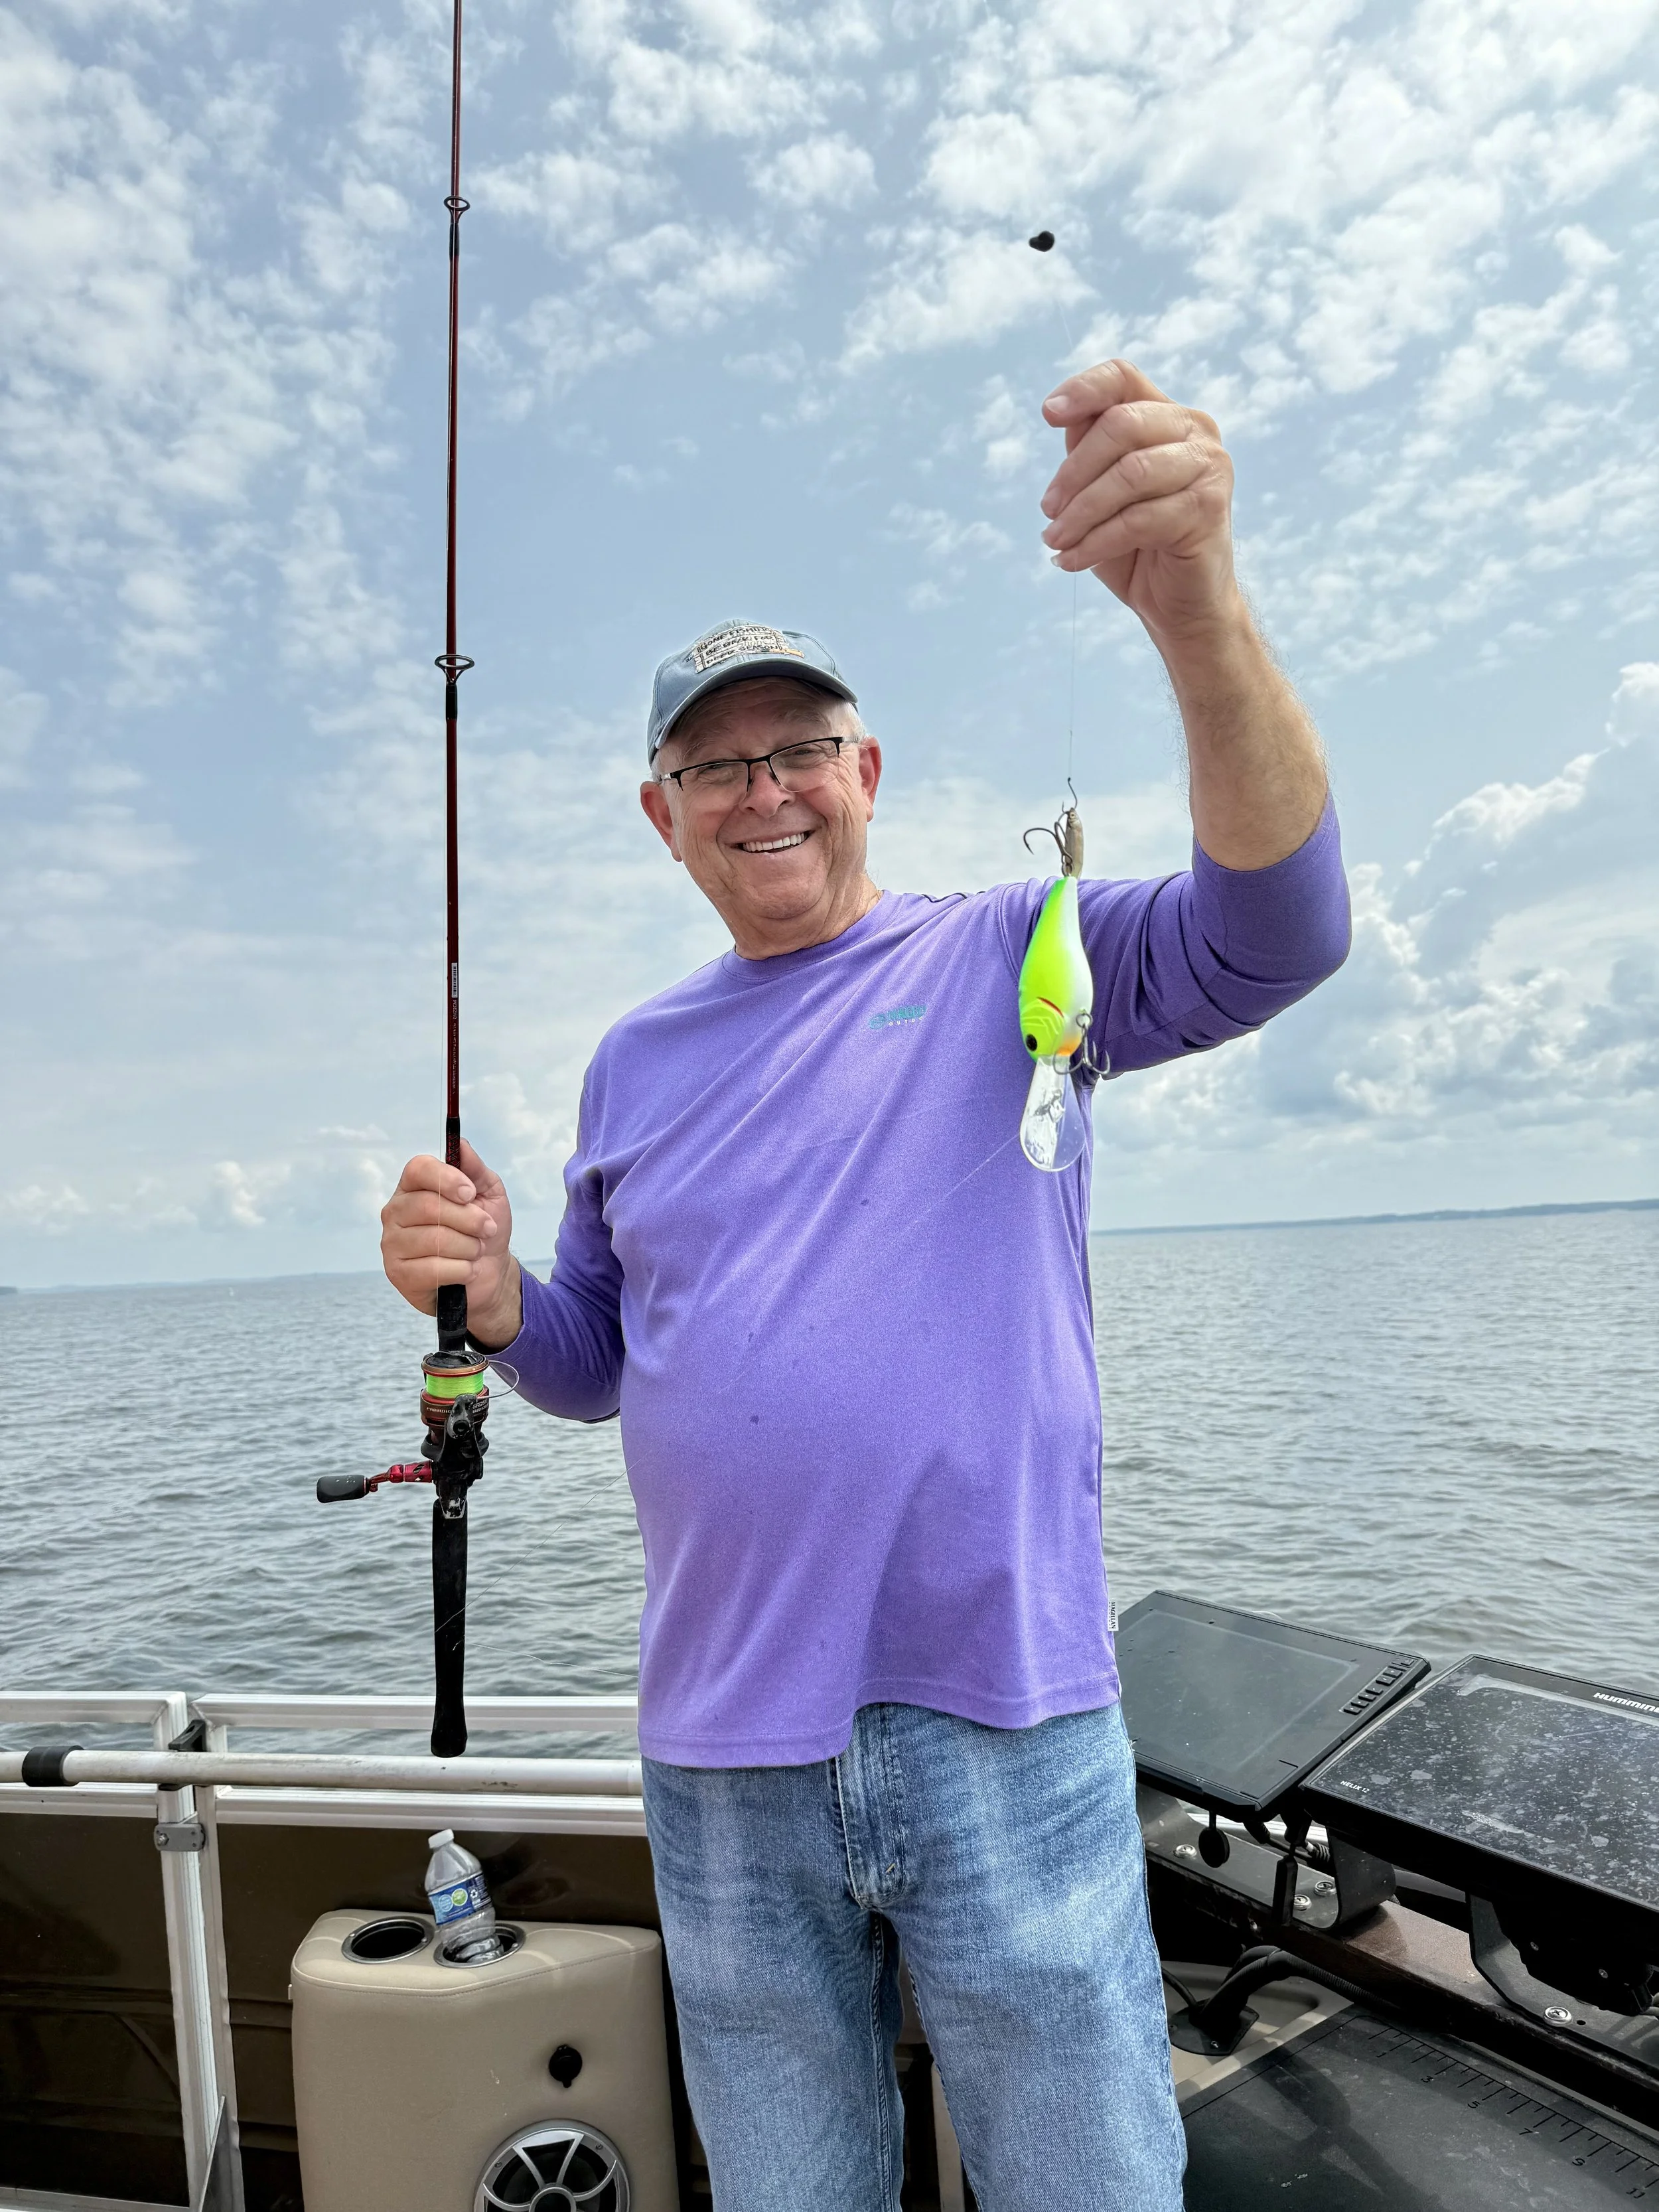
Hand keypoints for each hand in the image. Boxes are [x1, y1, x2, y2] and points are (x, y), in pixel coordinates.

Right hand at [380, 1139, 520, 1347]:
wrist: (489, 1273)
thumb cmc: (484, 1230)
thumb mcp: (489, 1194)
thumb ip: (474, 1169)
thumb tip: (460, 1144)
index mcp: (413, 1187)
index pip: (418, 1169)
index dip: (447, 1179)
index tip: (470, 1193)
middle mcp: (395, 1211)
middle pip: (429, 1206)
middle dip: (469, 1219)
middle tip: (487, 1229)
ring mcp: (392, 1243)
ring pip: (434, 1239)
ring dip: (468, 1247)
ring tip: (475, 1250)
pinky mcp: (397, 1273)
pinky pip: (432, 1269)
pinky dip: (461, 1270)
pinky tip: (466, 1270)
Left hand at [1040, 360, 1238, 644]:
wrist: (1179, 607)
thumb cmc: (1136, 546)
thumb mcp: (1101, 490)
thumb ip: (1088, 448)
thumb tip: (1062, 415)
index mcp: (1168, 416)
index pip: (1123, 378)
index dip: (1083, 389)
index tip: (1047, 415)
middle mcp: (1197, 431)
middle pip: (1121, 425)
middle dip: (1073, 471)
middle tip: (1047, 510)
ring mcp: (1210, 467)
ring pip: (1129, 474)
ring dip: (1080, 512)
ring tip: (1053, 541)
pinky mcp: (1209, 507)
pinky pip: (1139, 519)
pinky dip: (1095, 542)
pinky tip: (1070, 561)